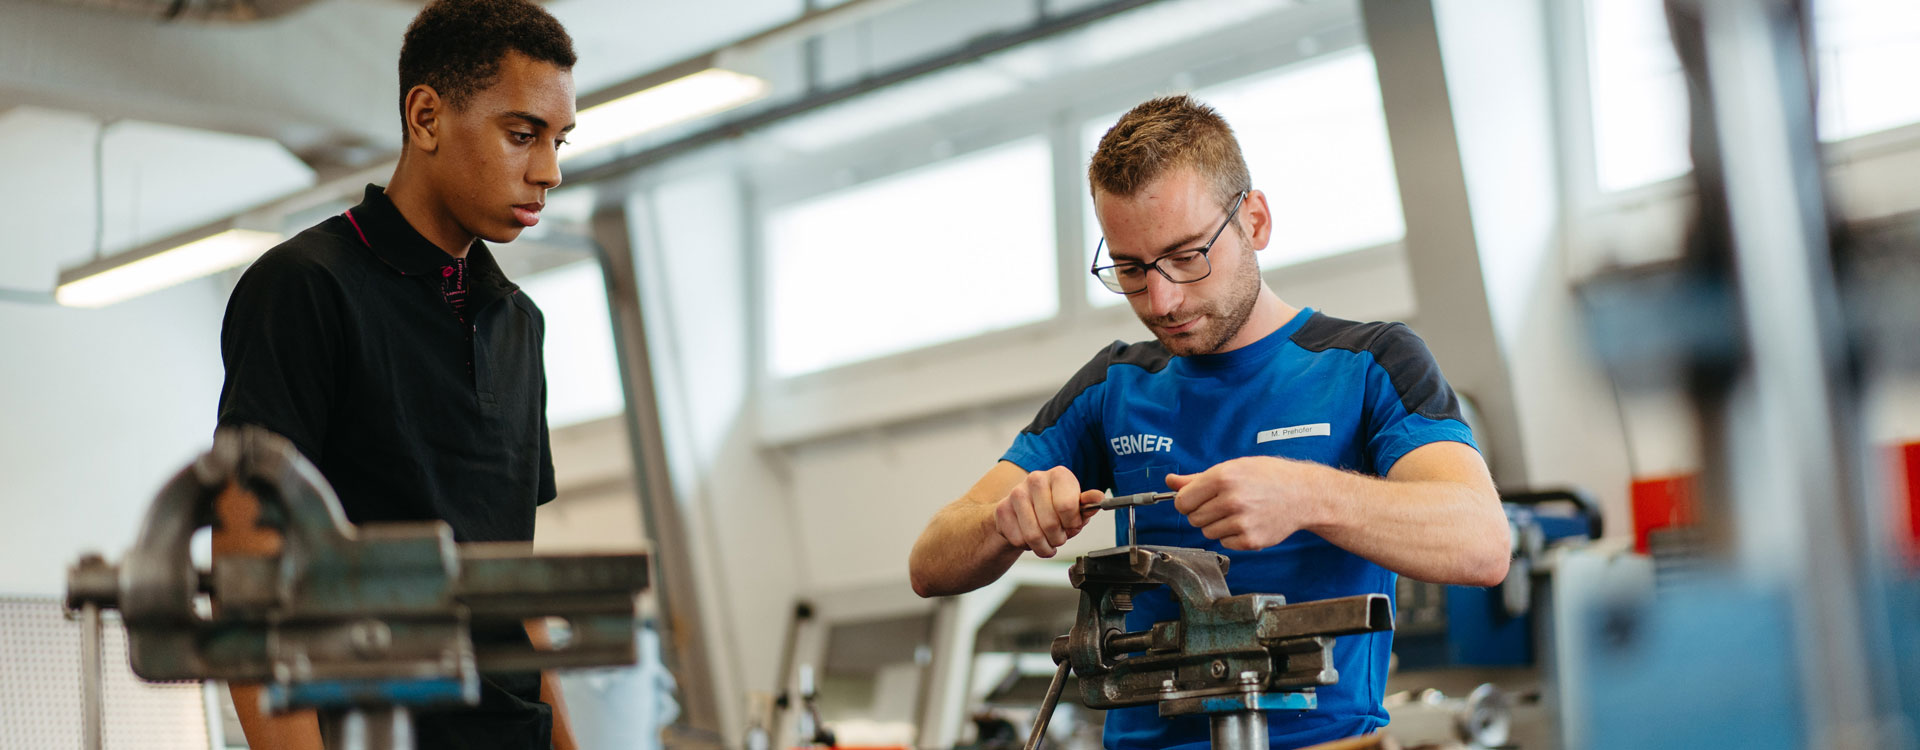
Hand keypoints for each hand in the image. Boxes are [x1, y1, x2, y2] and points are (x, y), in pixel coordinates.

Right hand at [991, 467, 1104, 557]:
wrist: (1025, 509)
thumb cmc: (1055, 508)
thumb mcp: (1076, 506)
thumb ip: (1087, 504)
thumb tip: (1098, 498)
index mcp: (1059, 475)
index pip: (1067, 507)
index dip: (1072, 523)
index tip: (1071, 524)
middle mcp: (1036, 479)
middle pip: (1050, 524)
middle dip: (1058, 538)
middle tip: (1059, 536)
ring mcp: (1016, 493)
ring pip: (1033, 535)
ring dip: (1043, 546)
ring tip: (1047, 541)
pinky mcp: (1002, 509)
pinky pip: (1018, 540)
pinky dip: (1027, 546)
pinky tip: (1030, 536)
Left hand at [1167, 457, 1330, 550]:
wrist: (1303, 495)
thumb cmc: (1269, 477)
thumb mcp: (1234, 467)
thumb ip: (1198, 478)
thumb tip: (1170, 482)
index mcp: (1223, 477)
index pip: (1183, 501)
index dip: (1186, 502)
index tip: (1194, 501)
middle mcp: (1231, 500)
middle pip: (1193, 518)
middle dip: (1202, 512)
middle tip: (1221, 504)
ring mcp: (1241, 522)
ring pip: (1207, 532)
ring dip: (1216, 524)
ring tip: (1237, 512)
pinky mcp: (1250, 540)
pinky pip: (1224, 543)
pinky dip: (1231, 536)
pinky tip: (1247, 522)